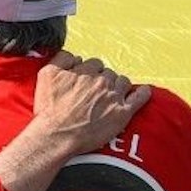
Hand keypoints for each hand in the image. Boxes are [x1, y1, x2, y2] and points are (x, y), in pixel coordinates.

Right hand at [32, 51, 148, 155]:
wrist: (57, 135)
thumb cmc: (49, 109)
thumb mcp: (46, 75)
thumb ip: (61, 59)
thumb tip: (74, 56)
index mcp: (85, 71)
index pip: (93, 63)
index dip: (88, 72)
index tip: (84, 81)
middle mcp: (101, 81)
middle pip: (108, 72)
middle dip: (102, 79)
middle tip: (94, 92)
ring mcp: (113, 96)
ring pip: (122, 81)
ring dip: (118, 85)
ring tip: (111, 94)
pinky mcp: (122, 113)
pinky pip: (139, 98)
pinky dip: (143, 93)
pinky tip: (143, 91)